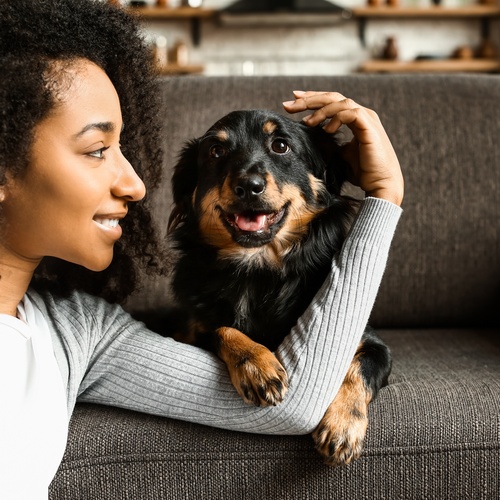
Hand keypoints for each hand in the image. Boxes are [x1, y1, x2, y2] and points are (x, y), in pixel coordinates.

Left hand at [283, 91, 403, 205]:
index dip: (312, 99)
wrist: (380, 184)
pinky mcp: (369, 127)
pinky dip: (336, 118)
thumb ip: (328, 142)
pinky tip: (326, 130)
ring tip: (306, 122)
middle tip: (289, 104)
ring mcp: (367, 118)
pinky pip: (350, 113)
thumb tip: (310, 139)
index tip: (293, 101)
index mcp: (355, 119)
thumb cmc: (362, 172)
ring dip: (320, 110)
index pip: (331, 102)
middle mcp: (362, 114)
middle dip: (309, 99)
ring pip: (340, 102)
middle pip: (332, 97)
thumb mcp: (339, 154)